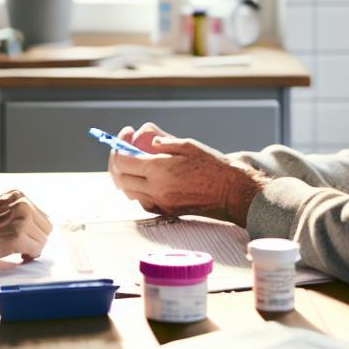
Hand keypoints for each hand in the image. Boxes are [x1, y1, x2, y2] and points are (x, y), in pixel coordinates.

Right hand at [0, 189, 52, 269]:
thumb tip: (32, 227)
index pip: (41, 216)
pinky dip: (29, 258)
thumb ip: (12, 214)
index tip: (24, 240)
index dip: (33, 232)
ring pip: (43, 240)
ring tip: (16, 253)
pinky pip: (36, 251)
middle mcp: (21, 202)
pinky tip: (16, 258)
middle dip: (35, 240)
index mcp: (16, 194)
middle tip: (21, 250)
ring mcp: (20, 218)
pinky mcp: (16, 237)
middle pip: (46, 227)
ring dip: (32, 249)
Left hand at [108, 122, 266, 225]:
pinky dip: (138, 190)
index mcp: (159, 169)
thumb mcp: (189, 145)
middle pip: (121, 179)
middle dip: (117, 163)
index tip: (123, 137)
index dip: (117, 147)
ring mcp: (161, 203)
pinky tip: (147, 179)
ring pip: (129, 193)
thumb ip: (164, 142)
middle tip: (124, 150)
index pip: (123, 161)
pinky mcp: (167, 211)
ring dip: (126, 177)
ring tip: (134, 163)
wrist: (231, 192)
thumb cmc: (213, 165)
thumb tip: (150, 141)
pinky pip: (143, 202)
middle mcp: (157, 189)